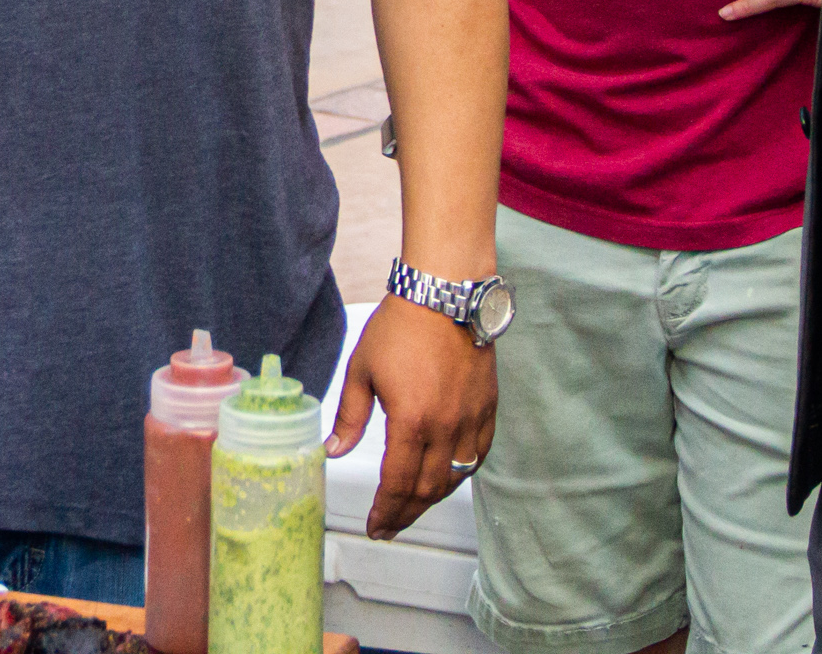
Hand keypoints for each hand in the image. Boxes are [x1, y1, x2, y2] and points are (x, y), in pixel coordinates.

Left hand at [324, 295, 498, 540]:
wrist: (445, 294)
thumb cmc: (399, 327)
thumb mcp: (361, 370)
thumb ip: (350, 418)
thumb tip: (333, 452)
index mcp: (410, 421)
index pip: (397, 484)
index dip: (385, 511)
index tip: (375, 526)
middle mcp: (445, 427)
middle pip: (427, 489)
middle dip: (405, 514)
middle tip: (389, 527)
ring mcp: (470, 419)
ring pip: (454, 478)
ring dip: (432, 499)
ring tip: (412, 508)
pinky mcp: (487, 407)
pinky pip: (478, 454)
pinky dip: (461, 474)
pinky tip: (446, 479)